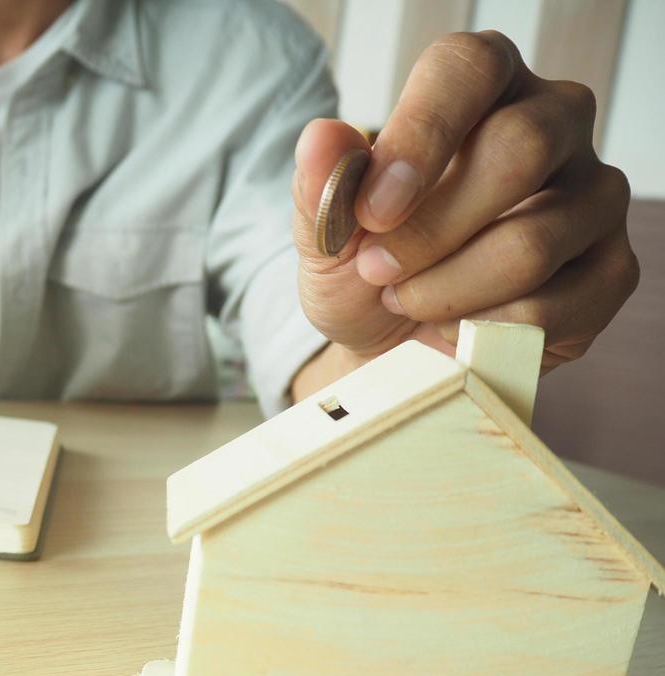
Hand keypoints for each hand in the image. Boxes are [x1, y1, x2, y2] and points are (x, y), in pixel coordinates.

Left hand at [291, 30, 638, 397]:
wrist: (395, 352)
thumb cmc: (366, 275)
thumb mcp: (328, 234)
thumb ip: (323, 186)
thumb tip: (320, 139)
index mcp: (483, 89)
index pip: (470, 68)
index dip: (420, 135)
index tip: (372, 210)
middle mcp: (555, 125)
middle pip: (521, 147)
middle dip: (431, 228)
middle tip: (377, 271)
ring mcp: (594, 197)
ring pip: (532, 241)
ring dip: (445, 289)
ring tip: (405, 300)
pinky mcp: (610, 271)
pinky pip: (549, 307)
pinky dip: (481, 330)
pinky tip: (454, 328)